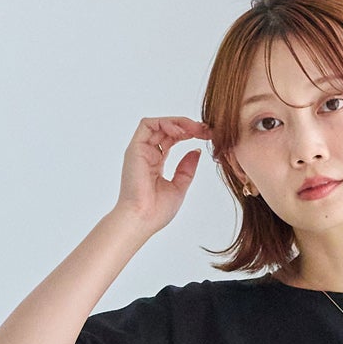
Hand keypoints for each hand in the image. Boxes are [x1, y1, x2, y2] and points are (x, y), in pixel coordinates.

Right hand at [115, 116, 211, 236]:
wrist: (141, 220)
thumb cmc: (156, 211)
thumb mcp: (179, 187)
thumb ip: (186, 168)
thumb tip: (196, 150)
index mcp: (155, 163)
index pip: (172, 139)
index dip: (189, 134)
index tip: (207, 136)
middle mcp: (147, 154)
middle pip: (167, 129)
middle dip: (188, 126)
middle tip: (206, 130)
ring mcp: (140, 150)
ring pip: (159, 124)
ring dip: (179, 123)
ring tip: (196, 129)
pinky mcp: (135, 148)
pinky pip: (148, 125)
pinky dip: (165, 123)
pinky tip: (181, 132)